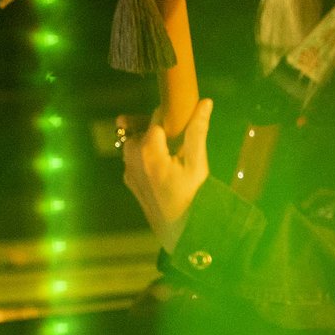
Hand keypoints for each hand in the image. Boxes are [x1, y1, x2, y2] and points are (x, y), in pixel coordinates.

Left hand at [121, 98, 212, 245]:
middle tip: (178, 131)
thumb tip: (205, 102)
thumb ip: (197, 131)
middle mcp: (133, 157)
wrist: (180, 233)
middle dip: (158, 126)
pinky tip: (163, 163)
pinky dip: (145, 154)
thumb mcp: (197, 164)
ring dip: (149, 139)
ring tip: (171, 146)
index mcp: (148, 149)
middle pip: (142, 128)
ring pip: (135, 143)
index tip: (184, 111)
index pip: (157, 116)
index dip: (171, 111)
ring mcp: (129, 171)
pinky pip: (134, 159)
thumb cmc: (192, 198)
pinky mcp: (131, 182)